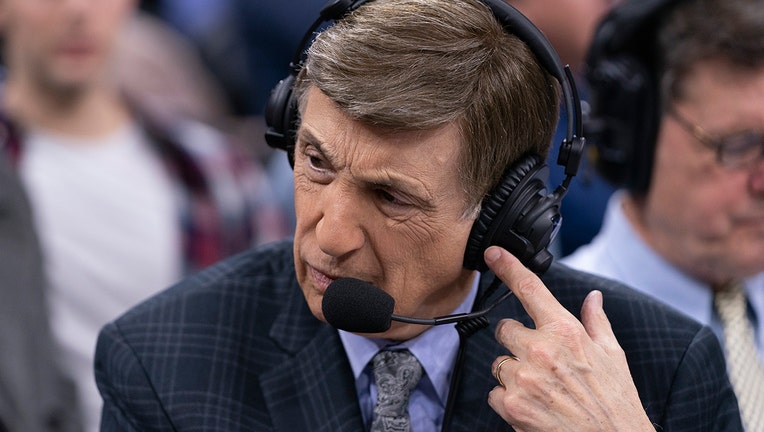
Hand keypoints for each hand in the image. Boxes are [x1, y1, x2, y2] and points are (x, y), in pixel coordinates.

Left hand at [483, 246, 653, 431]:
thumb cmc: (615, 402)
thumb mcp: (613, 355)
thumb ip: (596, 322)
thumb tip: (593, 298)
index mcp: (565, 332)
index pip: (529, 288)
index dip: (507, 266)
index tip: (493, 254)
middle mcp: (540, 350)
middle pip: (504, 329)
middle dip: (516, 341)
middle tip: (538, 359)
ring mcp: (523, 378)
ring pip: (499, 363)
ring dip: (513, 374)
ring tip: (542, 389)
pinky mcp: (512, 404)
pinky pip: (495, 392)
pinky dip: (508, 399)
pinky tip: (533, 405)